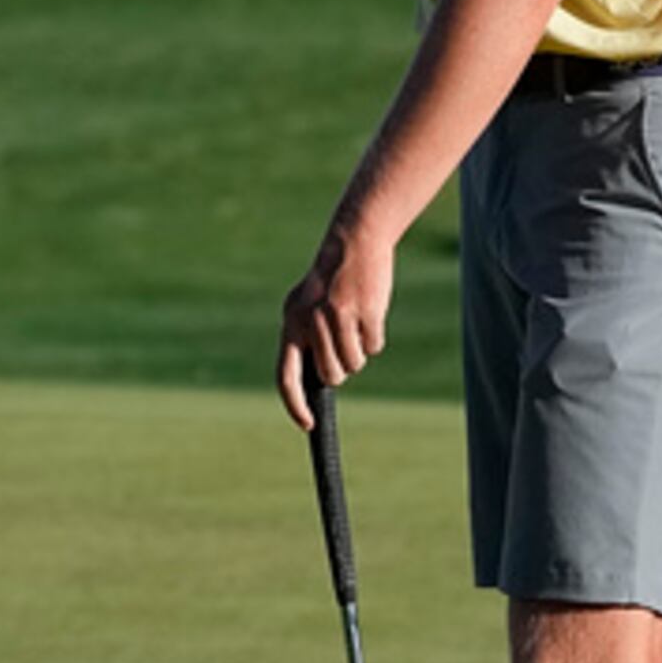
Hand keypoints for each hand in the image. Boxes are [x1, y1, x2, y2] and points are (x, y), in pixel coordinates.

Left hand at [277, 220, 396, 427]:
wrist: (355, 238)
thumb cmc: (334, 278)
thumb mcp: (308, 305)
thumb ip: (306, 338)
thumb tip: (318, 380)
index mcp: (291, 321)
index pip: (285, 376)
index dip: (295, 405)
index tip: (307, 424)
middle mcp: (309, 321)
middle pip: (330, 375)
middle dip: (342, 368)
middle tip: (346, 344)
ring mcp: (337, 316)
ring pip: (354, 363)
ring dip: (360, 351)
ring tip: (357, 322)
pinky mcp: (364, 312)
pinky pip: (374, 347)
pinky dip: (375, 336)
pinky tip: (370, 311)